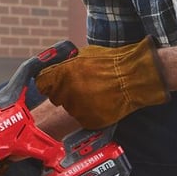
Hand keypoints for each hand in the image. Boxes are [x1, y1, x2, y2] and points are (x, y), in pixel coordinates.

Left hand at [35, 38, 168, 128]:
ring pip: (70, 108)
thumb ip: (67, 64)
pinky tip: (101, 103)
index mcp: (63, 74)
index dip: (47, 84)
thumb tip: (56, 68)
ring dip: (78, 103)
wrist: (134, 77)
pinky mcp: (88, 121)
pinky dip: (90, 113)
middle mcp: (67, 92)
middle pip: (56, 97)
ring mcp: (77, 108)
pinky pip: (83, 118)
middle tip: (82, 87)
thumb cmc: (112, 62)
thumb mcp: (85, 55)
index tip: (52, 84)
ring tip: (96, 94)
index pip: (41, 84)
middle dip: (65, 93)